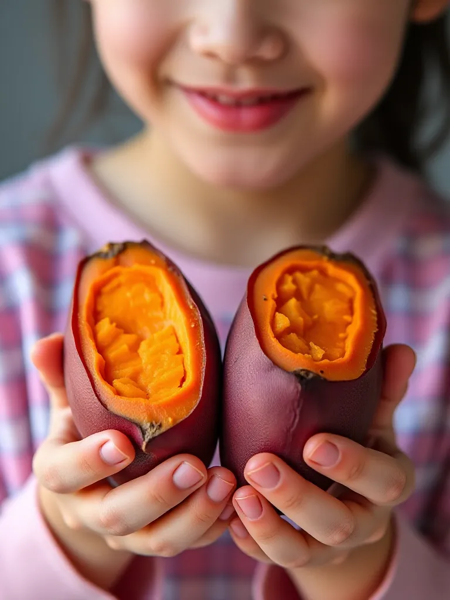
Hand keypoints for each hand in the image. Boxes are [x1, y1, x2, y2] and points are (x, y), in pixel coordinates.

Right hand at [32, 334, 235, 589]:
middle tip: (194, 465)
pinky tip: (237, 501)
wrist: (96, 487)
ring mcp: (128, 533)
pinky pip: (187, 544)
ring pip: (156, 540)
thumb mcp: (72, 404)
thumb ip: (63, 376)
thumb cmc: (88, 431)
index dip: (88, 462)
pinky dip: (213, 527)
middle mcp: (90, 511)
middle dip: (156, 494)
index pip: (62, 474)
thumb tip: (48, 342)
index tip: (123, 443)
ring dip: (193, 514)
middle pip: (115, 516)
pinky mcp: (160, 538)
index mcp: (61, 473)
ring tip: (226, 480)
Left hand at [228, 344, 415, 599]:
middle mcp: (362, 521)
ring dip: (269, 526)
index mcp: (387, 482)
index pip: (382, 480)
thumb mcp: (372, 419)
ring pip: (302, 551)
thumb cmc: (357, 444)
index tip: (314, 443)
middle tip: (259, 464)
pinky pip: (274, 559)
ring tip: (238, 494)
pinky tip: (229, 518)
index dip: (352, 465)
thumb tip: (399, 350)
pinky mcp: (300, 556)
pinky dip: (252, 543)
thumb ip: (382, 390)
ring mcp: (328, 546)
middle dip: (297, 497)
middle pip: (337, 523)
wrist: (348, 497)